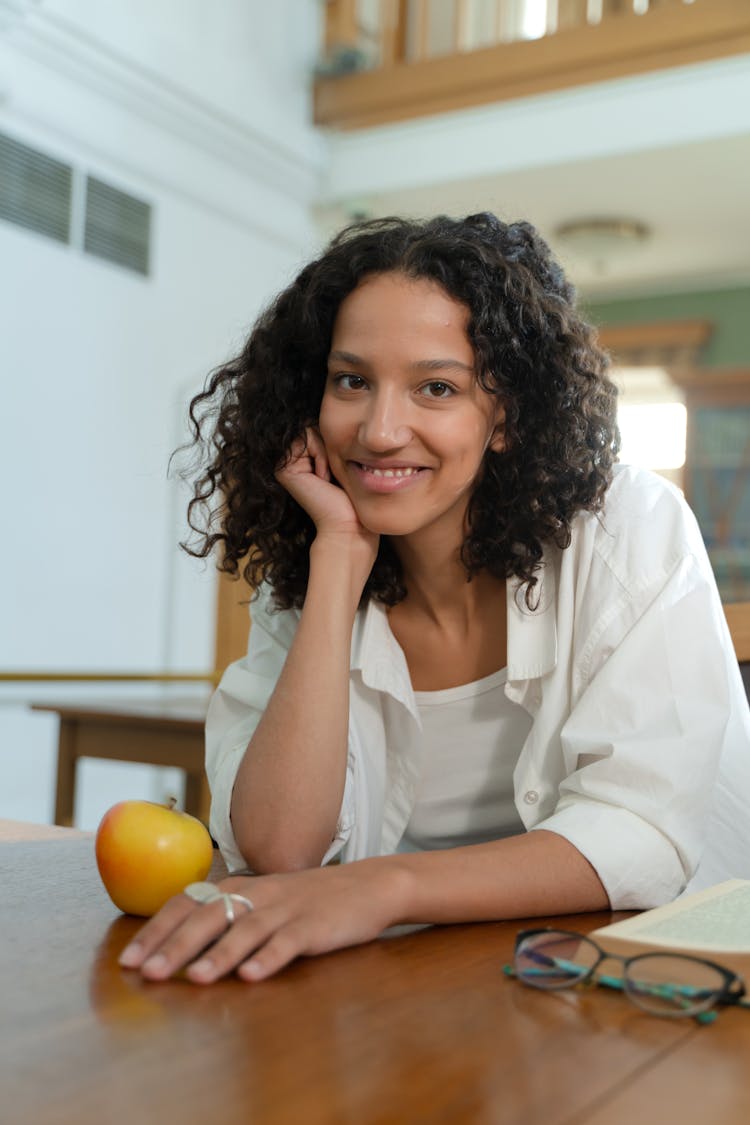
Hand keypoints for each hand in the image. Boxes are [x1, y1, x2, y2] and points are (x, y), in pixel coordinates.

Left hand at [117, 860, 406, 983]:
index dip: (157, 930)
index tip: (128, 959)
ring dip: (219, 955)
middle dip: (176, 946)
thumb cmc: (308, 899)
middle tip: (148, 974)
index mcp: (241, 886)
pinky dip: (270, 958)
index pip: (189, 903)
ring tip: (195, 979)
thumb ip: (228, 916)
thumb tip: (179, 944)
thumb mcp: (264, 900)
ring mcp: (287, 910)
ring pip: (247, 930)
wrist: (367, 886)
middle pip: (210, 917)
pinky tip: (253, 977)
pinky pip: (289, 942)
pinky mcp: (314, 926)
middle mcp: (258, 894)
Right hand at [276, 428, 375, 548]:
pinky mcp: (283, 467)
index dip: (332, 444)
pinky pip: (308, 437)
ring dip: (327, 452)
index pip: (318, 428)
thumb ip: (332, 440)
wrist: (348, 524)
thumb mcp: (342, 461)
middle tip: (331, 476)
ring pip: (311, 430)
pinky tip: (323, 478)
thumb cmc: (351, 498)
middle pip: (314, 426)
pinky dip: (322, 455)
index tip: (335, 472)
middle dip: (329, 447)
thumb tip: (331, 411)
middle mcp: (289, 462)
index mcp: (301, 460)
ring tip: (327, 478)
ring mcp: (283, 465)